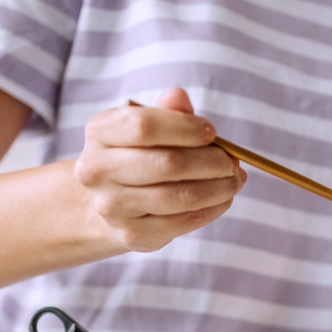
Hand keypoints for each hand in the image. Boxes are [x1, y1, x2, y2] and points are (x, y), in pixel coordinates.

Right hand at [74, 88, 245, 251]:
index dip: (185, 128)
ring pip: (178, 197)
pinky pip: (181, 222)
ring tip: (234, 179)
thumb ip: (167, 112)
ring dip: (217, 188)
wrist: (108, 201)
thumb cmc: (136, 154)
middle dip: (210, 162)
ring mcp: (112, 206)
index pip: (144, 126)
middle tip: (233, 161)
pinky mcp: (131, 234)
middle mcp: (97, 170)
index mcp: (99, 132)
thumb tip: (180, 97)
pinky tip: (223, 199)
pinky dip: (211, 209)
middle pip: (166, 163)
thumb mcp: (146, 126)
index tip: (212, 132)